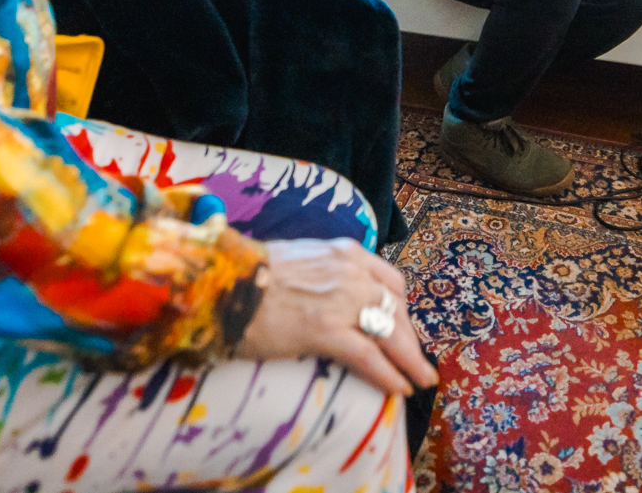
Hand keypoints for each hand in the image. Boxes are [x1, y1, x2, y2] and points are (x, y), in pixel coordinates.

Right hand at [234, 239, 438, 396]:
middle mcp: (350, 271)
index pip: (389, 280)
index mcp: (345, 253)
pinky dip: (388, 374)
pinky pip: (368, 355)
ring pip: (390, 333)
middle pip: (395, 308)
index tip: (402, 326)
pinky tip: (399, 388)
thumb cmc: (250, 276)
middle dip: (409, 337)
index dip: (400, 308)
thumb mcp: (299, 261)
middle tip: (417, 360)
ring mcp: (341, 300)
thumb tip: (329, 297)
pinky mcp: (326, 330)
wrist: (221, 283)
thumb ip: (324, 274)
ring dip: (410, 360)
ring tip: (419, 380)